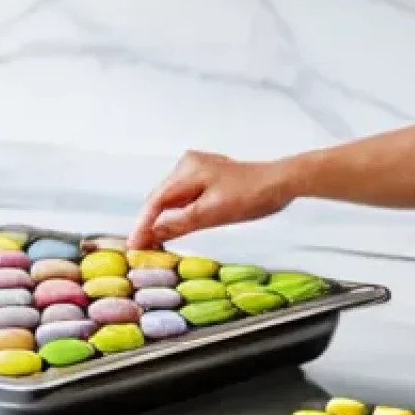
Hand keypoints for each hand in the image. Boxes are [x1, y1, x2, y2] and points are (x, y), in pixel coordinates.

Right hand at [128, 151, 294, 248]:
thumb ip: (179, 224)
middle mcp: (189, 165)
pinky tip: (176, 227)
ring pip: (173, 198)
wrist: (281, 183)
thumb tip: (151, 234)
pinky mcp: (210, 177)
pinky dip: (179, 213)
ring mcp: (200, 169)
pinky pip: (186, 196)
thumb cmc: (251, 195)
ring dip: (164, 219)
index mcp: (187, 170)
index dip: (142, 225)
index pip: (155, 201)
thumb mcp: (212, 213)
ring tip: (153, 243)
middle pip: (161, 198)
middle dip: (150, 222)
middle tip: (140, 249)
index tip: (133, 246)